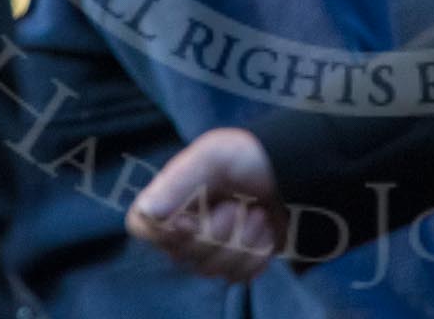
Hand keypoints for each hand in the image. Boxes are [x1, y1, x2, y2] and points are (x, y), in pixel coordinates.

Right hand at [127, 128, 284, 282]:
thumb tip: (147, 212)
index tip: (191, 218)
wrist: (291, 171)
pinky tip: (265, 231)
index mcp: (169, 198)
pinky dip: (258, 253)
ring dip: (244, 240)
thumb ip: (179, 180)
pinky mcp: (236, 264)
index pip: (142, 226)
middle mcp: (183, 228)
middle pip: (182, 255)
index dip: (165, 230)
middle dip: (219, 230)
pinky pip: (238, 277)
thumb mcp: (215, 155)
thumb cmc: (248, 156)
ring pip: (212, 270)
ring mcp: (209, 250)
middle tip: (239, 203)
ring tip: (257, 213)